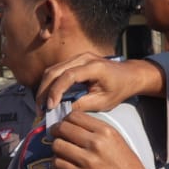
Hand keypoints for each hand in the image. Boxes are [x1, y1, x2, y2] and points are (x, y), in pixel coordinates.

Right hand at [36, 54, 164, 112]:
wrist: (128, 75)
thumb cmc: (118, 89)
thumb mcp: (103, 102)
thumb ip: (82, 105)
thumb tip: (61, 111)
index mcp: (94, 67)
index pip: (68, 76)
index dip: (56, 91)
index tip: (50, 107)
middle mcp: (83, 57)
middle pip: (55, 71)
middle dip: (44, 91)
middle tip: (40, 109)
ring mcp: (78, 57)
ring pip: (52, 70)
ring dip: (44, 88)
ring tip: (41, 106)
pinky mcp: (74, 60)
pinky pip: (57, 71)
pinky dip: (50, 84)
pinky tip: (48, 98)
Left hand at [50, 112, 165, 168]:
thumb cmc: (126, 164)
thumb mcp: (116, 139)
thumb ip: (97, 130)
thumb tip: (74, 124)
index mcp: (105, 131)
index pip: (74, 116)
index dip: (65, 119)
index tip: (63, 124)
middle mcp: (96, 143)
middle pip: (62, 129)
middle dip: (55, 131)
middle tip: (55, 135)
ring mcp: (88, 161)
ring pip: (57, 145)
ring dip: (56, 147)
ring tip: (60, 150)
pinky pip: (59, 164)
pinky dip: (57, 162)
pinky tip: (63, 162)